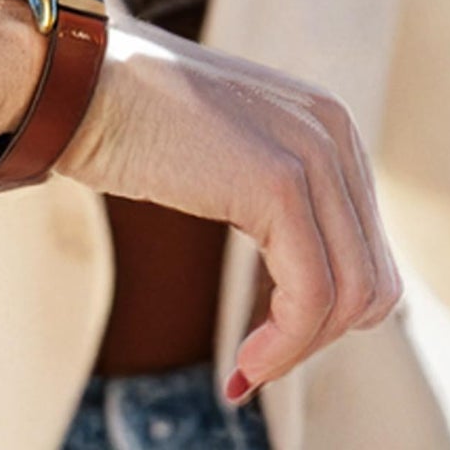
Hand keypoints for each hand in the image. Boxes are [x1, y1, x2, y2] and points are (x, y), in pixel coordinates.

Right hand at [54, 14, 400, 401]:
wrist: (79, 83)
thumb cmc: (129, 116)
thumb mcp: (225, 144)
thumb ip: (272, 181)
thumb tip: (297, 261)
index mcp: (326, 122)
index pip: (366, 245)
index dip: (325, 308)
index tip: (271, 338)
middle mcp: (332, 131)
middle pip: (370, 277)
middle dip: (318, 333)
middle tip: (260, 358)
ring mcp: (310, 153)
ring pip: (350, 296)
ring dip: (299, 350)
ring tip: (247, 366)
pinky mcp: (278, 185)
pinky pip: (309, 298)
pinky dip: (282, 348)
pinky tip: (241, 366)